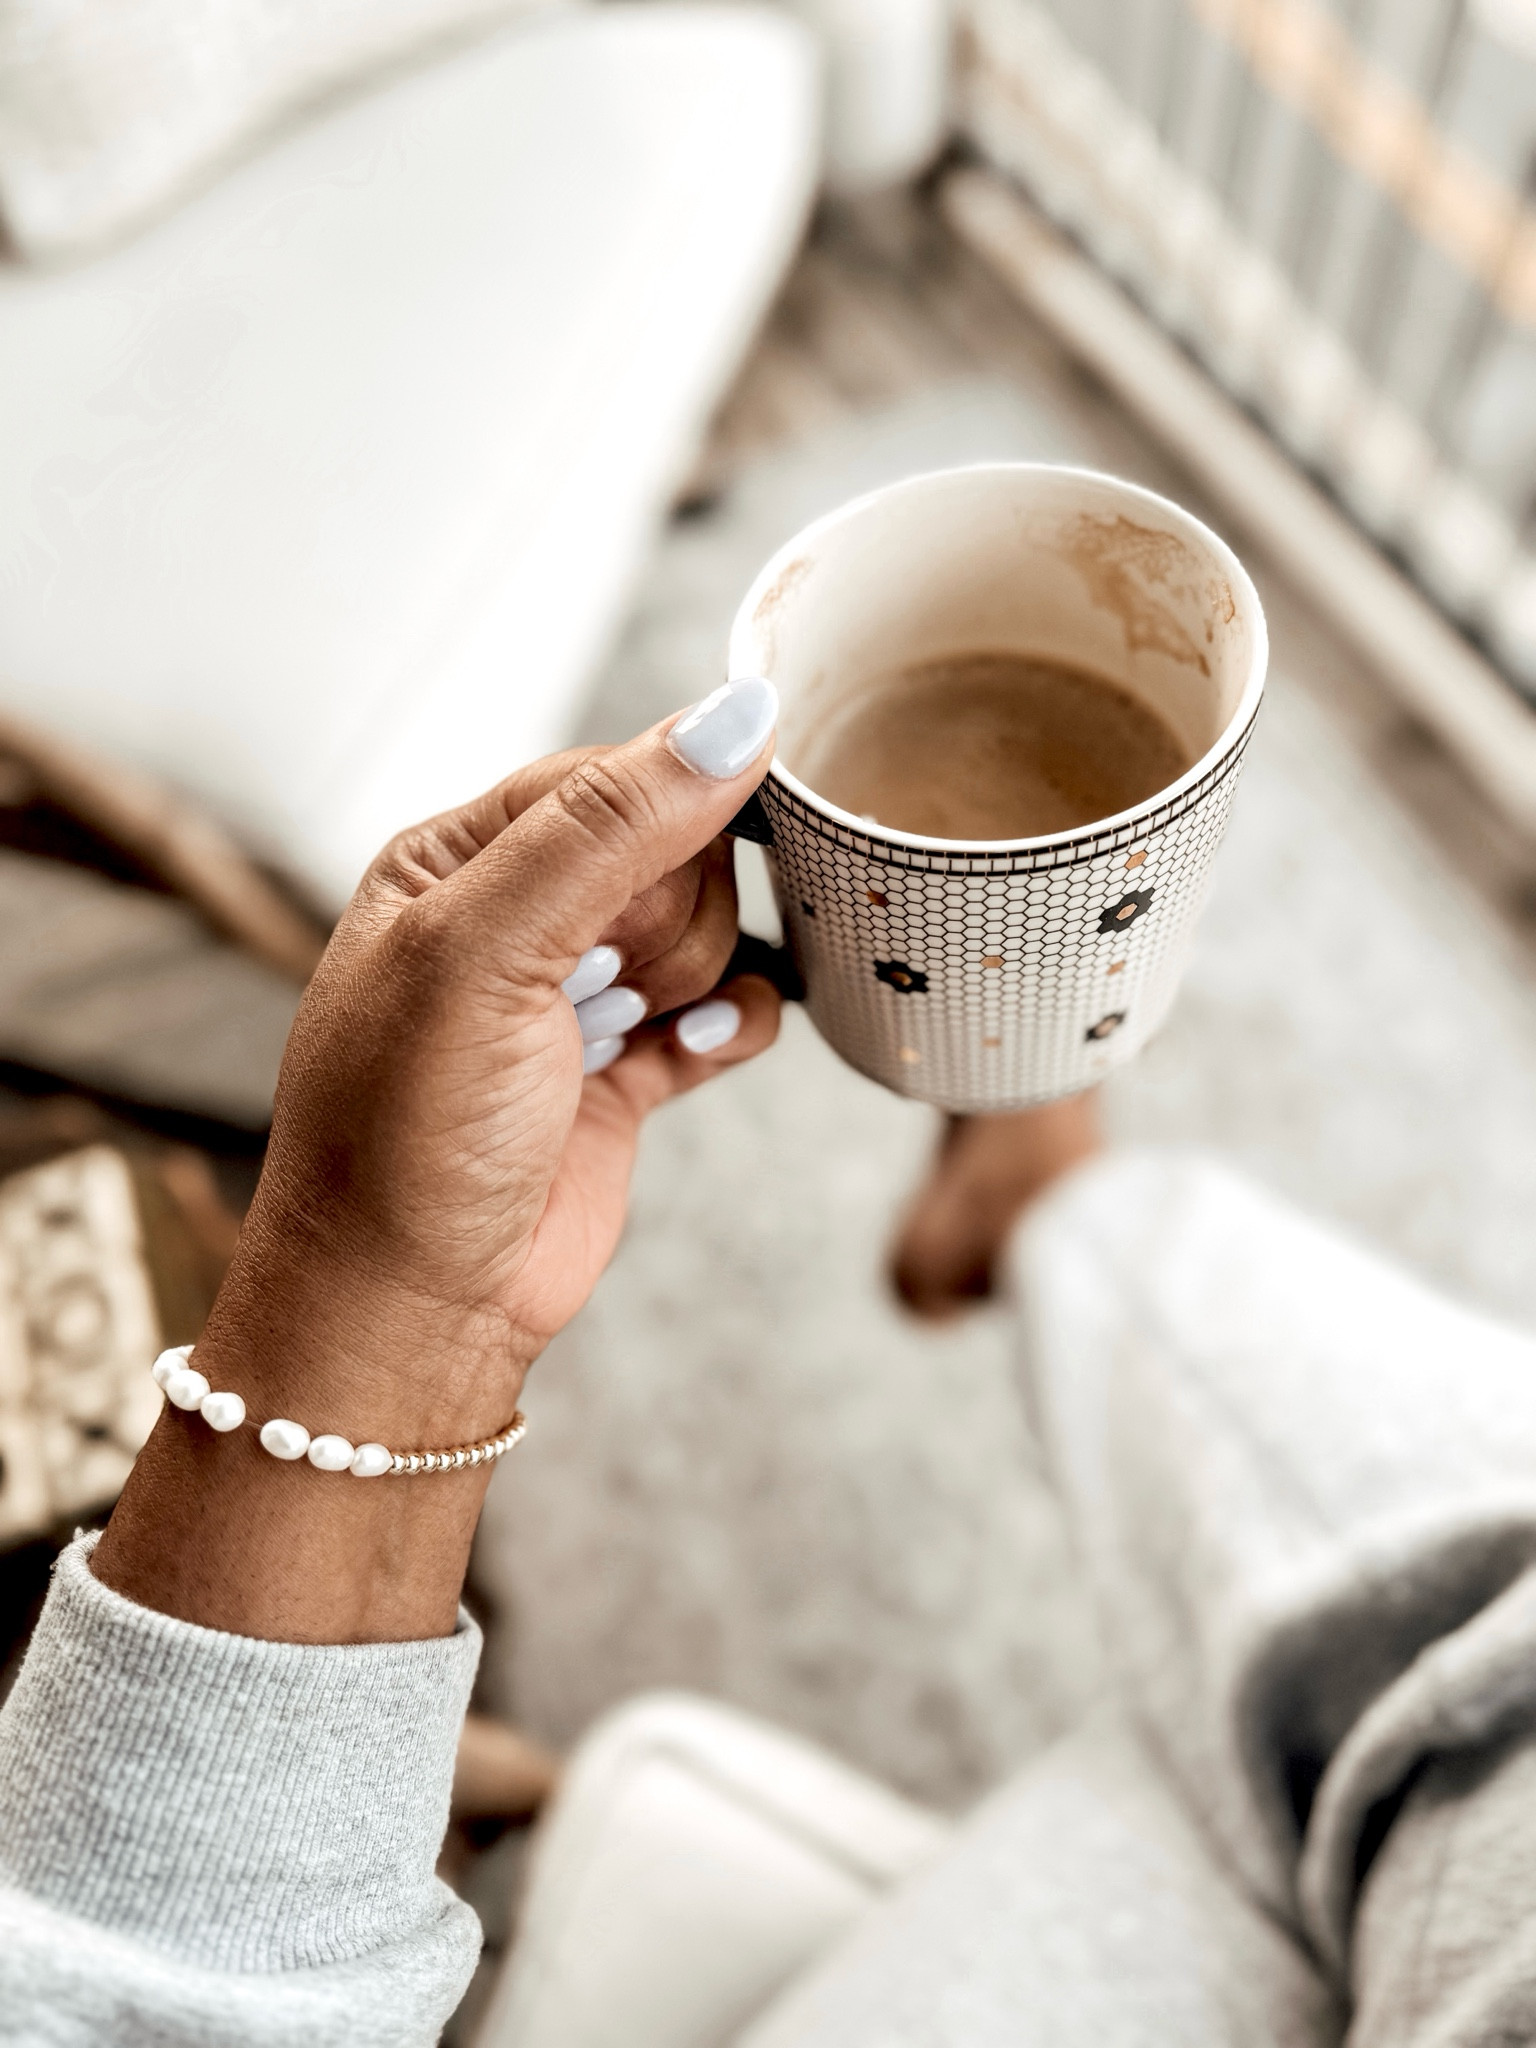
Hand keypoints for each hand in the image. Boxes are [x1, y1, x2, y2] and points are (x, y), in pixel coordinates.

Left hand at [94, 681, 779, 1640]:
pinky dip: (726, 1029)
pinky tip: (683, 1057)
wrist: (406, 1315)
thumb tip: (732, 716)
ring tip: (623, 1033)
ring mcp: (577, 997)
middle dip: (667, 917)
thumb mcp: (484, 956)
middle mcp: (518, 918)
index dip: (664, 819)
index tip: (673, 877)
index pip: (606, 778)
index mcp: (455, 861)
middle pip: (673, 851)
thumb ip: (607, 829)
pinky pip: (728, 1008)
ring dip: (691, 978)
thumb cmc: (402, 1139)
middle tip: (607, 986)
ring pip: (709, 925)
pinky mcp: (627, 1072)